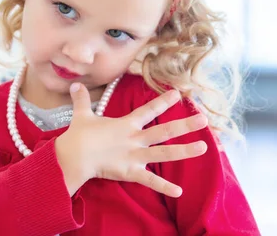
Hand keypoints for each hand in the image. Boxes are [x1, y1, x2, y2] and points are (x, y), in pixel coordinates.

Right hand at [55, 82, 207, 197]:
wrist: (73, 157)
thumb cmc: (78, 136)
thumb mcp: (82, 114)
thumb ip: (81, 99)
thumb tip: (75, 84)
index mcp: (126, 124)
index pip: (148, 110)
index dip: (163, 102)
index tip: (178, 94)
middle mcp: (135, 139)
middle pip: (164, 131)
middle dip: (185, 125)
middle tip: (203, 119)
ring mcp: (134, 156)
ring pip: (163, 154)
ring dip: (184, 151)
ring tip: (203, 148)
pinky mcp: (130, 172)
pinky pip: (150, 182)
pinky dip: (164, 187)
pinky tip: (180, 192)